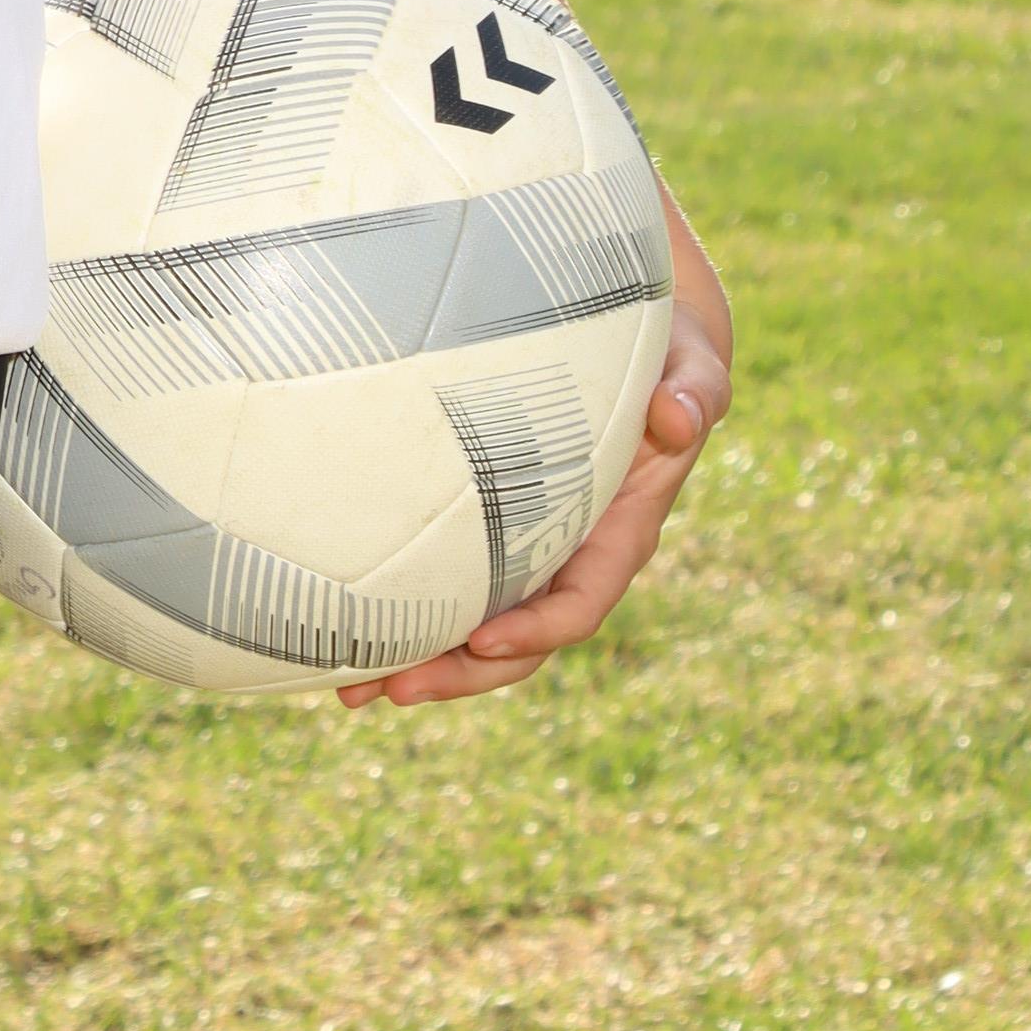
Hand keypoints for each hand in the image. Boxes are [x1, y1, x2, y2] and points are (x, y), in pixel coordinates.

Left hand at [338, 186, 733, 710]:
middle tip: (393, 690)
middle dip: (460, 673)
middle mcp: (572, 554)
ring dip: (419, 663)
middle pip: (519, 641)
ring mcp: (527, 548)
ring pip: (475, 627)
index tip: (483, 639)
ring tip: (349, 689)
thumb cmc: (664, 349)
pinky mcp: (489, 529)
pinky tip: (338, 630)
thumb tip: (677, 417)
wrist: (638, 340)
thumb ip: (692, 391)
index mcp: (621, 532)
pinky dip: (401, 611)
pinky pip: (448, 584)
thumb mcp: (689, 363)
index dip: (536, 631)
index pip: (581, 602)